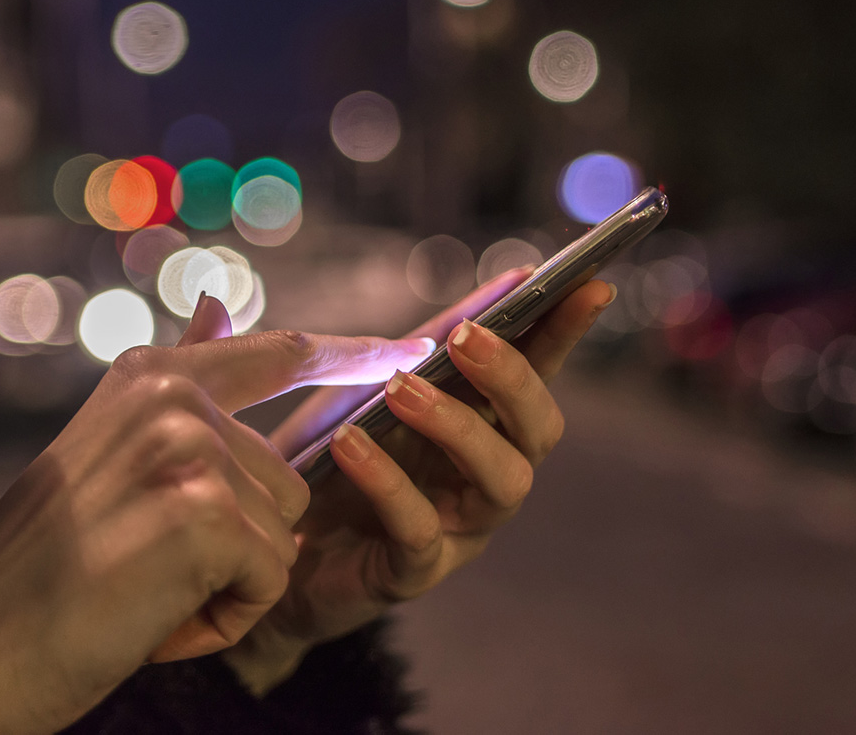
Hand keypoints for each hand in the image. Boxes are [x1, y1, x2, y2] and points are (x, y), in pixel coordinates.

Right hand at [0, 321, 433, 734]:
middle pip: (285, 478)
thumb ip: (178, 381)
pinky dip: (224, 617)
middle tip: (143, 570)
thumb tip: (220, 303)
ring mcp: (187, 448)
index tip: (410, 349)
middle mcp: (172, 398)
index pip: (277, 352)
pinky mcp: (203, 512)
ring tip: (144, 592)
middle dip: (236, 544)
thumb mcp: (108, 452)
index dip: (351, 353)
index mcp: (149, 378)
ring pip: (281, 531)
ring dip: (228, 582)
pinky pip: (270, 577)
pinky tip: (155, 620)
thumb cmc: (39, 569)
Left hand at [223, 272, 616, 692]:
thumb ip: (428, 343)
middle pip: (539, 431)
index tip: (589, 284)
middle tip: (465, 338)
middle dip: (513, 378)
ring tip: (402, 390)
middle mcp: (488, 478)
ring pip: (503, 480)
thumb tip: (503, 282)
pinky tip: (350, 442)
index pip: (541, 371)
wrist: (265, 544)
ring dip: (459, 426)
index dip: (568, 331)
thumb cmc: (333, 455)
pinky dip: (388, 480)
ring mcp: (460, 529)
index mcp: (485, 425)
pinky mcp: (412, 572)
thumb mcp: (370, 385)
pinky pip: (420, 528)